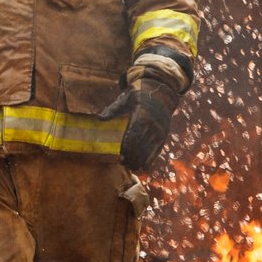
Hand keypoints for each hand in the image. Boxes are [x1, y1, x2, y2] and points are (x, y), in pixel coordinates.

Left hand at [99, 54, 186, 172]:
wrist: (160, 94)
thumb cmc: (138, 97)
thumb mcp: (124, 99)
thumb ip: (112, 110)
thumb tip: (98, 118)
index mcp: (142, 115)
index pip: (134, 134)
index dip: (127, 147)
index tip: (120, 154)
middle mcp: (153, 125)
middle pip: (142, 145)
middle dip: (132, 156)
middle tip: (121, 161)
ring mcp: (160, 132)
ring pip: (150, 151)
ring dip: (140, 160)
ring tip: (129, 166)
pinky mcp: (163, 137)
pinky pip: (157, 152)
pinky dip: (149, 160)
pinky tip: (142, 167)